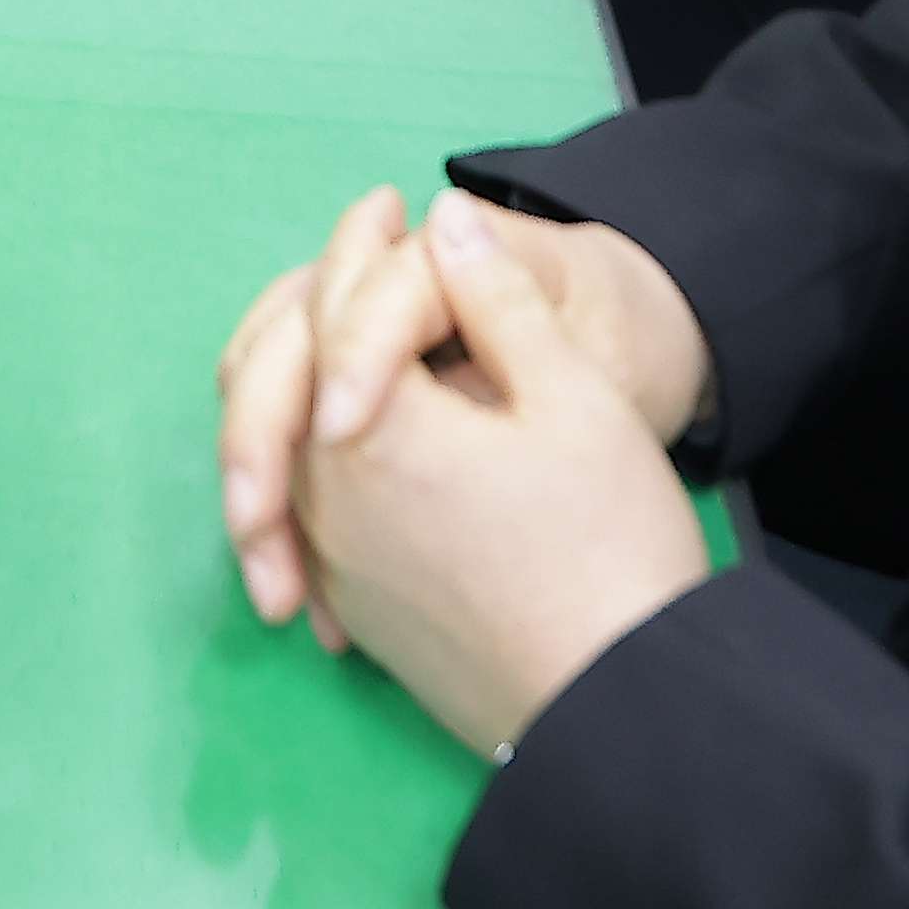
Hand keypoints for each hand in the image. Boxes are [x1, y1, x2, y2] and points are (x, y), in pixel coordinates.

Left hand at [223, 184, 713, 639]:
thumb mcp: (574, 400)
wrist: (622, 703)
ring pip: (286, 441)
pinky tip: (365, 434)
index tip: (392, 206)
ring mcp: (333, 563)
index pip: (337, 307)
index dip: (365, 245)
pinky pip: (306, 510)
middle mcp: (324, 496)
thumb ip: (498, 301)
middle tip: (364, 255)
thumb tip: (445, 219)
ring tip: (357, 333)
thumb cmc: (610, 545)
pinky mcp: (355, 611)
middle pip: (285, 371)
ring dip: (309, 377)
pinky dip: (318, 455)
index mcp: (368, 430)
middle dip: (319, 302)